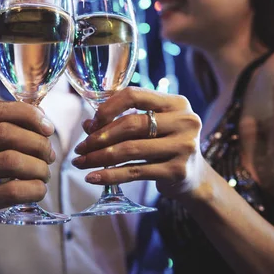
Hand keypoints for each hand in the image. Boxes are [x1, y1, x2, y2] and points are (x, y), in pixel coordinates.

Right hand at [0, 101, 55, 215]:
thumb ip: (9, 131)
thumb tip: (43, 121)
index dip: (28, 115)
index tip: (48, 128)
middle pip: (4, 133)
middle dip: (37, 142)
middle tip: (49, 156)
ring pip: (9, 160)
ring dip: (38, 166)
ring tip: (44, 174)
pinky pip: (11, 191)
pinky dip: (33, 189)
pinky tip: (39, 190)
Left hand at [72, 87, 208, 199]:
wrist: (194, 178)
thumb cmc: (165, 145)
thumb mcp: (150, 127)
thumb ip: (121, 121)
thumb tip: (86, 125)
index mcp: (176, 103)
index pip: (134, 95)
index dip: (108, 108)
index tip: (91, 124)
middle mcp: (184, 121)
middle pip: (130, 124)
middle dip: (99, 137)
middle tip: (80, 148)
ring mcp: (183, 147)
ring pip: (130, 149)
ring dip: (99, 157)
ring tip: (80, 162)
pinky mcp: (177, 171)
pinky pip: (134, 172)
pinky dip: (110, 175)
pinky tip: (92, 178)